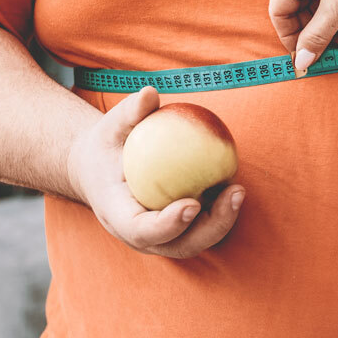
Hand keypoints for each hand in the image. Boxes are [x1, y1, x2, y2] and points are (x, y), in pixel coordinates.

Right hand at [67, 87, 244, 258]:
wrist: (100, 170)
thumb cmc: (107, 146)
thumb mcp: (110, 128)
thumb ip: (128, 114)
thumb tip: (149, 93)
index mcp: (117, 215)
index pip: (141, 230)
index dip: (167, 225)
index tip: (191, 204)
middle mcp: (141, 234)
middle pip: (179, 244)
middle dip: (211, 226)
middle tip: (234, 193)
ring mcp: (162, 236)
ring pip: (197, 239)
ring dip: (223, 220)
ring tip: (238, 190)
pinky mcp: (179, 229)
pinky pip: (204, 224)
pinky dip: (222, 209)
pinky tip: (235, 184)